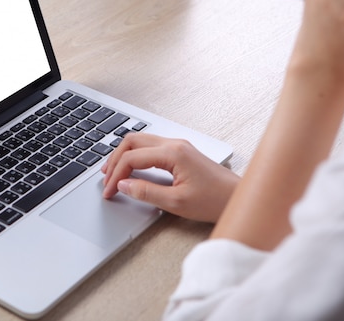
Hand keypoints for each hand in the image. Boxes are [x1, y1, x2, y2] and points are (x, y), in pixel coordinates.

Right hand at [101, 133, 238, 222]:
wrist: (238, 198)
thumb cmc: (214, 200)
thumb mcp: (176, 203)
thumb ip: (146, 193)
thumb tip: (123, 186)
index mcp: (172, 153)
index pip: (132, 158)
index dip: (116, 175)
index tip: (109, 191)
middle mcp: (174, 144)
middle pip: (132, 141)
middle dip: (114, 160)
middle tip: (105, 179)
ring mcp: (178, 145)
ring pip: (140, 141)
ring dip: (124, 155)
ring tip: (113, 173)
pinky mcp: (181, 151)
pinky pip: (151, 146)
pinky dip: (136, 155)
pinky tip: (132, 168)